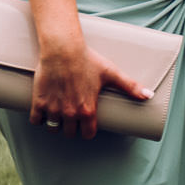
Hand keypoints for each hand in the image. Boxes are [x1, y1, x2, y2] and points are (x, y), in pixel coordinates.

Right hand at [31, 40, 149, 139]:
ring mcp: (53, 109)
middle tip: (73, 117)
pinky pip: (36, 120)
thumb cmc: (88, 60)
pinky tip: (44, 111)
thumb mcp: (112, 74)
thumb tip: (148, 95)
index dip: (88, 130)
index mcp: (88, 110)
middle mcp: (70, 113)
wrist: (63, 50)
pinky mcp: (39, 102)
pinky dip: (39, 118)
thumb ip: (130, 86)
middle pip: (69, 133)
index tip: (87, 124)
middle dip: (72, 127)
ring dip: (56, 124)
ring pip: (53, 128)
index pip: (87, 134)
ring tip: (59, 114)